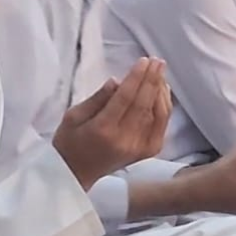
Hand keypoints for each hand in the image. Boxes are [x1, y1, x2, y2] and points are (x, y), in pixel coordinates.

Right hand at [53, 58, 170, 189]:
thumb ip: (97, 98)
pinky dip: (164, 107)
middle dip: (152, 79)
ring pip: (157, 114)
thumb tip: (117, 82)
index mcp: (103, 129)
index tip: (143, 61)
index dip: (136, 77)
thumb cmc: (70, 142)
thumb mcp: (73, 116)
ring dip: (160, 91)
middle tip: (157, 61)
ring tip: (160, 72)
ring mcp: (138, 147)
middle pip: (144, 104)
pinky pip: (161, 125)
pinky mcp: (146, 152)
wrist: (76, 173)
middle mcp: (124, 139)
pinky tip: (162, 92)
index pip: (125, 98)